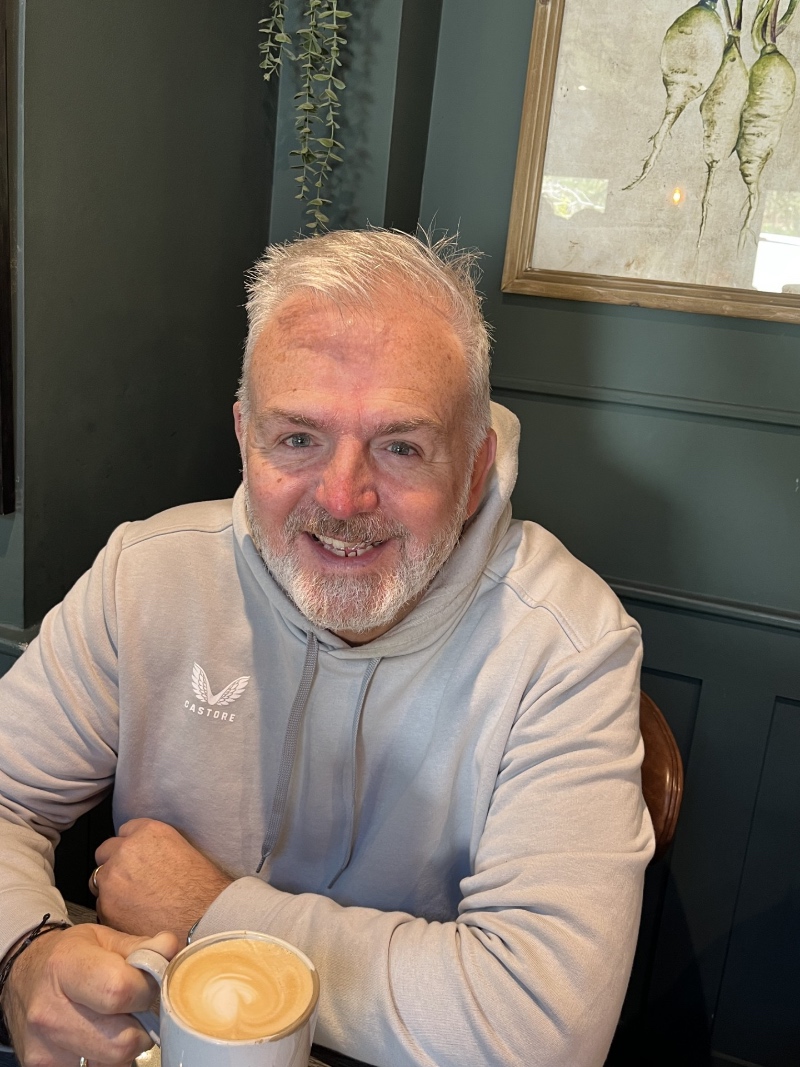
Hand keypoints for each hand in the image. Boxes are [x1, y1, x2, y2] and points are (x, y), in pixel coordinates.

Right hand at [1, 924, 177, 1066]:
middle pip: (121, 1040)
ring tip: (117, 1020)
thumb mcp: (104, 939)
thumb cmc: (70, 956)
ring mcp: (46, 1048)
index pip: (119, 991)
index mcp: (65, 967)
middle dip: (141, 1024)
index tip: (147, 983)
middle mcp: (50, 1012)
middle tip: (136, 1007)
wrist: (25, 978)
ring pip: (114, 1063)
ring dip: (126, 1043)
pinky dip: (108, 1058)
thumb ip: (142, 946)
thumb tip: (170, 950)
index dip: (145, 990)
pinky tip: (101, 1035)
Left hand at [91, 819, 232, 940]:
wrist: (204, 921)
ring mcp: (113, 879)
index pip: (126, 830)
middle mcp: (127, 851)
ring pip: (98, 879)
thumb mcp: (185, 851)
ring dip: (111, 887)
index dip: (133, 847)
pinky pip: (101, 906)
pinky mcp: (106, 907)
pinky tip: (134, 917)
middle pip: (106, 851)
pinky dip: (113, 911)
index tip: (138, 858)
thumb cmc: (204, 891)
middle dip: (115, 864)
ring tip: (133, 901)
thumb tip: (150, 857)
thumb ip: (159, 848)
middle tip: (132, 881)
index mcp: (149, 832)